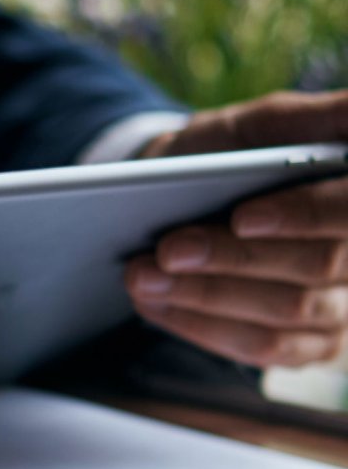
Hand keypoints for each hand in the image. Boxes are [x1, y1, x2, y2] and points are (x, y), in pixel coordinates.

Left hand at [125, 89, 347, 367]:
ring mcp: (347, 304)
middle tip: (166, 250)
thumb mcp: (250, 128)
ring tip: (141, 277)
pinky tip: (154, 305)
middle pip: (317, 265)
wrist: (186, 197)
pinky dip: (202, 326)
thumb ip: (295, 121)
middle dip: (233, 259)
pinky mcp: (313, 343)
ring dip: (206, 297)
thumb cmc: (226, 156)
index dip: (302, 215)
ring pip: (286, 312)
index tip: (241, 218)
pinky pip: (264, 347)